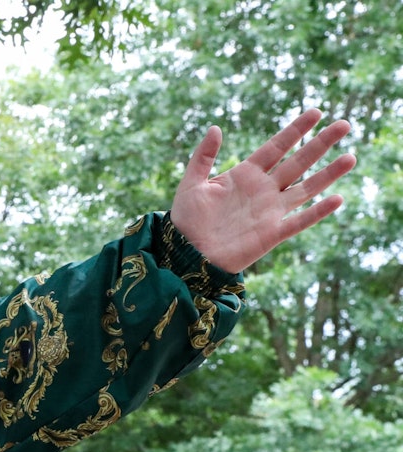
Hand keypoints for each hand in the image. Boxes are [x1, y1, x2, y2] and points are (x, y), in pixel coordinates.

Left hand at [170, 109, 355, 272]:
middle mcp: (263, 190)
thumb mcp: (191, 183)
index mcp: (245, 174)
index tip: (316, 113)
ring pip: (306, 189)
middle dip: (320, 144)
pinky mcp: (272, 233)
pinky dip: (317, 211)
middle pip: (298, 162)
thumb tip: (214, 128)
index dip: (295, 130)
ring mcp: (270, 211)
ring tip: (350, 157)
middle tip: (344, 124)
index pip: (277, 147)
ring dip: (328, 174)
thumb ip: (203, 157)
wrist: (185, 253)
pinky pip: (300, 221)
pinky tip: (336, 199)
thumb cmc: (186, 220)